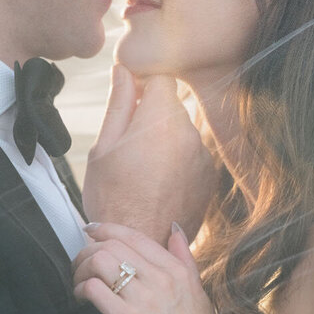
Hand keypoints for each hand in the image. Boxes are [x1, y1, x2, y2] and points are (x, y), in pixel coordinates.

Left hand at [73, 222, 230, 313]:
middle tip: (80, 263)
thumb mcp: (200, 295)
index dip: (106, 228)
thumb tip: (175, 229)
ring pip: (100, 261)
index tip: (91, 229)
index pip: (135, 236)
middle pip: (112, 246)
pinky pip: (95, 289)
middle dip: (88, 250)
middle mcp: (162, 281)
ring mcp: (145, 300)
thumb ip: (185, 260)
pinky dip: (81, 289)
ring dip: (81, 268)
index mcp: (178, 272)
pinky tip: (81, 299)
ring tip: (78, 282)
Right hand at [82, 65, 213, 241]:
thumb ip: (118, 103)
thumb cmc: (113, 197)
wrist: (140, 243)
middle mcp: (189, 133)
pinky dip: (177, 161)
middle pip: (172, 105)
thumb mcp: (103, 147)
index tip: (129, 102)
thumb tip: (123, 70)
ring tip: (142, 170)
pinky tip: (158, 183)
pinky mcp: (209, 176)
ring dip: (165, 139)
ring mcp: (203, 156)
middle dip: (152, 115)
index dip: (143, 85)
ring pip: (182, 131)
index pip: (161, 78)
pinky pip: (192, 154)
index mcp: (160, 120)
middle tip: (128, 144)